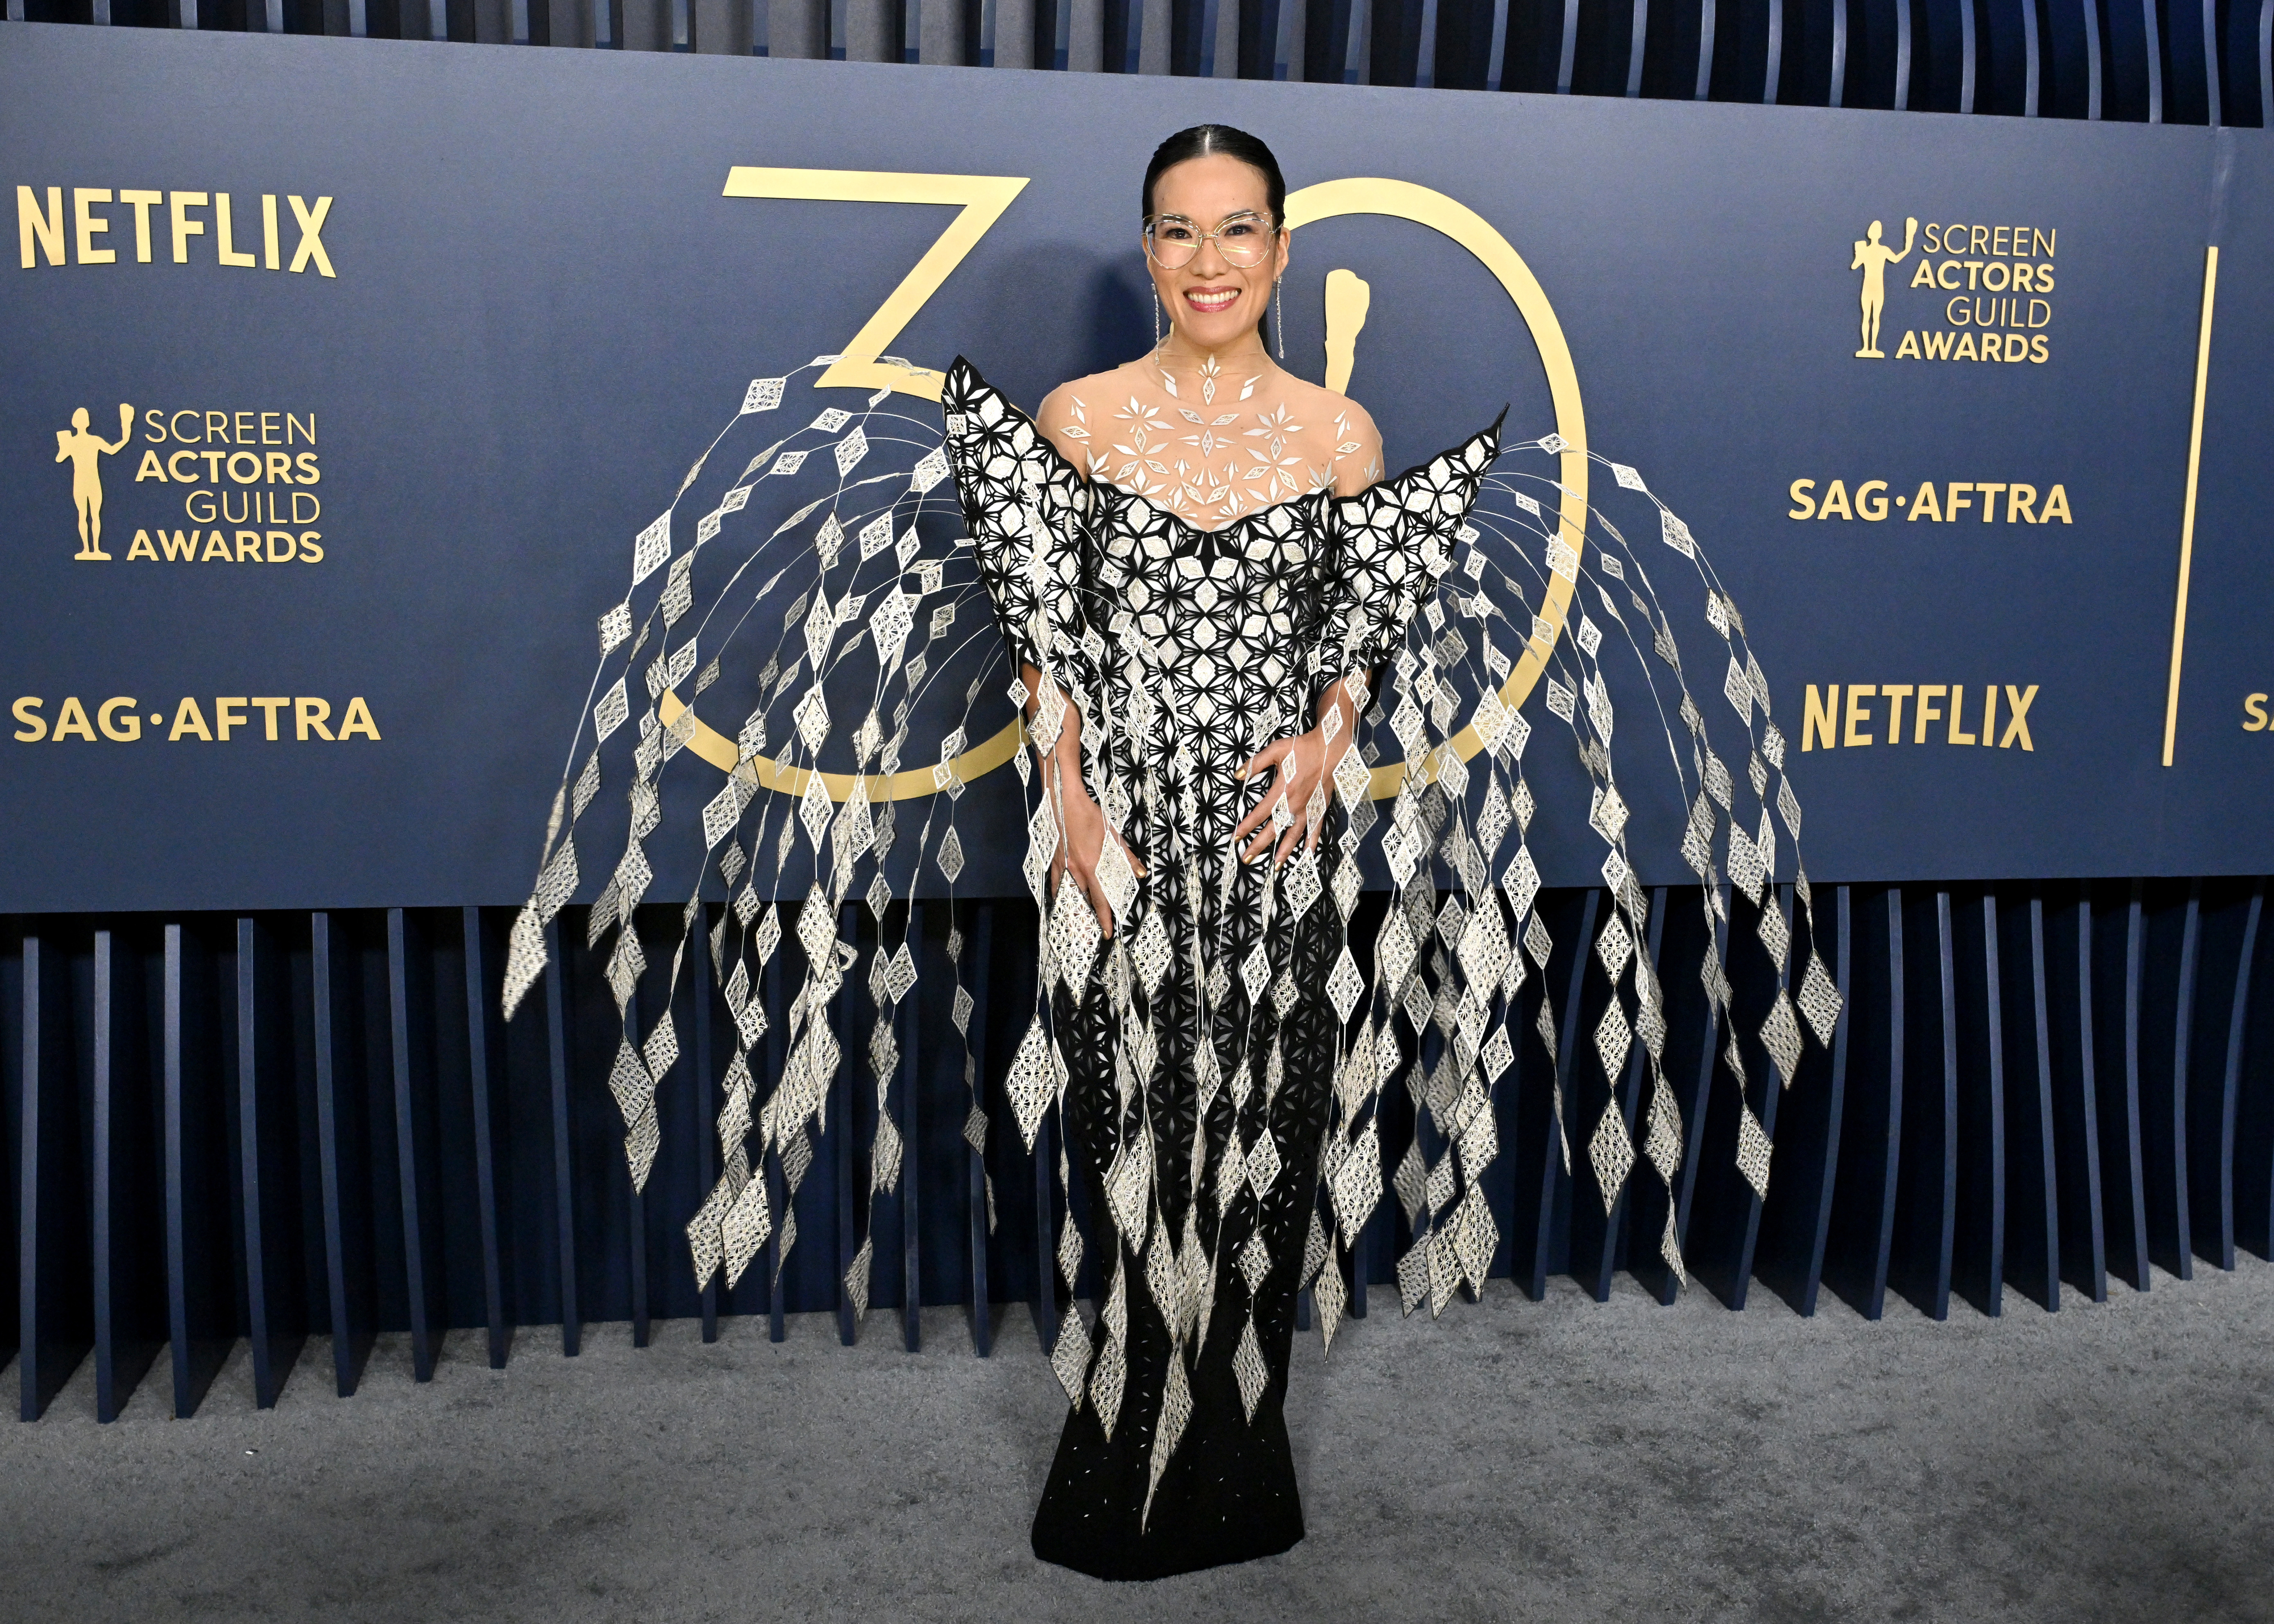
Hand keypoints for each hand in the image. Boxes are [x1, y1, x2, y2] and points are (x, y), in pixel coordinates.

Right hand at [1050, 774, 1145, 936]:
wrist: (1064, 801)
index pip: (1101, 899)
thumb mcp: (1112, 834)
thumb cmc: (1090, 815)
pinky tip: (1058, 898)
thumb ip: (1126, 857)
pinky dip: (1058, 891)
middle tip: (1094, 931)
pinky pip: (1056, 881)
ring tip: (1077, 922)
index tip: (1107, 933)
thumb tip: (1141, 873)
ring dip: (1075, 907)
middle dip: (1090, 916)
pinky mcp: (1054, 859)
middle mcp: (1077, 870)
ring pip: (1070, 892)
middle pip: (1085, 899)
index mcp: (1093, 866)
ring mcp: (1063, 866)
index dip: (1105, 918)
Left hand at [1232, 723, 1345, 866]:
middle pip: (1274, 829)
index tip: (1236, 837)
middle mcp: (1295, 804)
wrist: (1330, 748)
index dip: (1247, 826)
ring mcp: (1308, 808)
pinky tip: (1306, 855)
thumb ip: (1255, 763)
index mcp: (1283, 790)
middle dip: (1259, 844)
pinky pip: (1315, 830)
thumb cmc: (1302, 748)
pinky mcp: (1319, 808)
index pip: (1260, 813)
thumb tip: (1237, 775)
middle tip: (1246, 858)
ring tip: (1274, 866)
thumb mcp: (1276, 750)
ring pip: (1294, 835)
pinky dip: (1310, 844)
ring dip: (1284, 851)